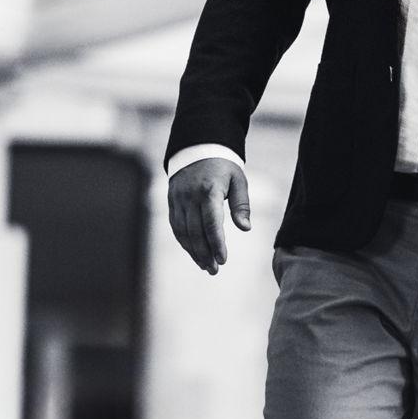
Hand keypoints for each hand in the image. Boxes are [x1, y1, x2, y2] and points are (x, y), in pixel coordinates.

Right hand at [168, 157, 249, 273]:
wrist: (197, 148)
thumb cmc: (223, 167)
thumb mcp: (238, 180)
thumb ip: (242, 205)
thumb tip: (245, 228)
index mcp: (209, 191)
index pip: (212, 223)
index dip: (217, 243)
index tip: (223, 260)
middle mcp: (190, 196)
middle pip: (195, 232)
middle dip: (205, 253)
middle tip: (215, 270)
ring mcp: (178, 200)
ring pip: (183, 232)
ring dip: (193, 252)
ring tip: (206, 266)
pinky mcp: (172, 202)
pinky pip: (176, 226)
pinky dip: (184, 242)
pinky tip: (194, 253)